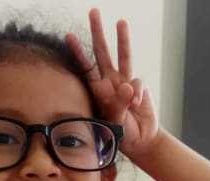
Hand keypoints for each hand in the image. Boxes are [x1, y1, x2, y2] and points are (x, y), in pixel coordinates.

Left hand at [66, 9, 158, 158]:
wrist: (140, 139)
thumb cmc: (122, 133)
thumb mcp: (115, 122)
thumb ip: (120, 104)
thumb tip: (128, 86)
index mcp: (98, 90)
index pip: (86, 68)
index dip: (79, 53)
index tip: (69, 38)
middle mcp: (110, 82)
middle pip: (102, 53)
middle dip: (97, 33)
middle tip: (93, 13)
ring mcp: (125, 82)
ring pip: (123, 56)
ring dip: (122, 39)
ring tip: (120, 22)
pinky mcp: (139, 86)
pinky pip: (138, 84)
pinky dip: (138, 94)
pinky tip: (137, 106)